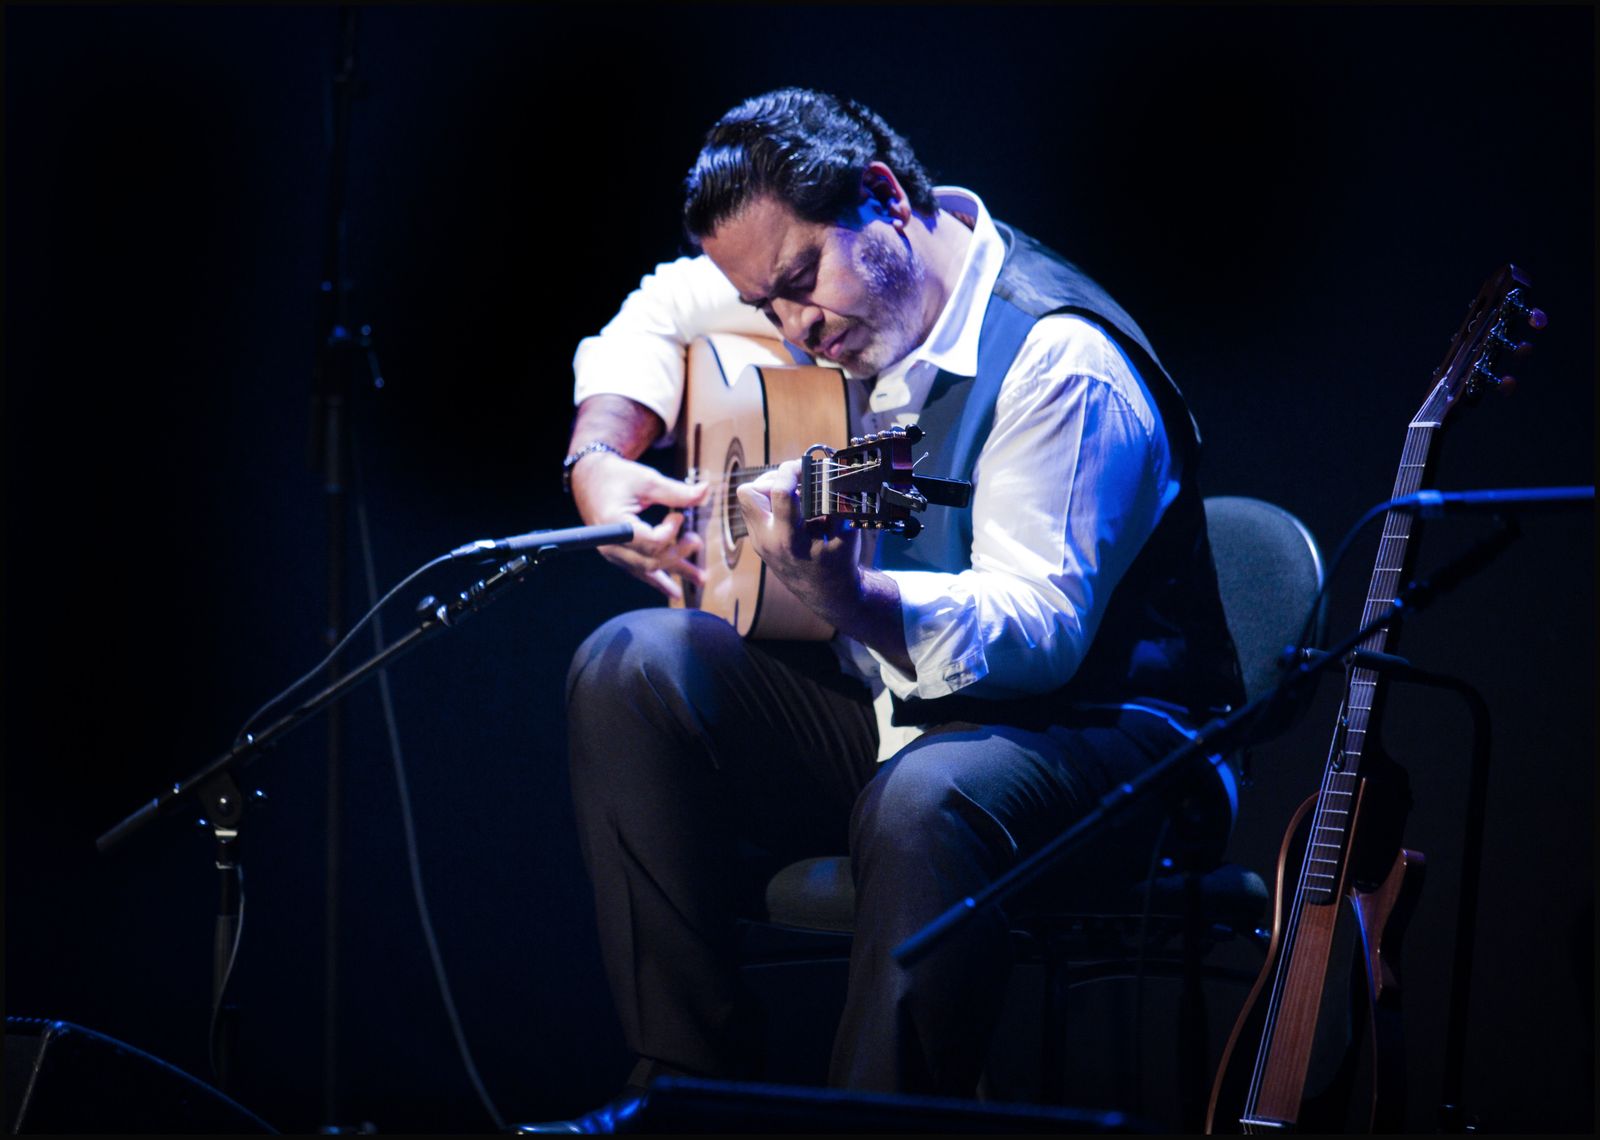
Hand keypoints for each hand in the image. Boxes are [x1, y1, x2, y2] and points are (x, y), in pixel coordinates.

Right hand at [569, 449, 709, 599]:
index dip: (671, 531)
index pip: (650, 541)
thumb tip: (705, 492)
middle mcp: (610, 544)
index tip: (680, 515)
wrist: (591, 480)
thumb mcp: (647, 480)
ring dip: (675, 573)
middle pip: (651, 560)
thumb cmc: (616, 477)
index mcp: (614, 524)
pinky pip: (640, 571)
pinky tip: (673, 591)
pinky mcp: (618, 555)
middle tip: (697, 541)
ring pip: (648, 570)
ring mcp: (613, 553)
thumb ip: (676, 491)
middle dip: (678, 553)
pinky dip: (658, 580)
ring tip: (700, 579)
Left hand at [735, 459, 862, 619]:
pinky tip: (793, 506)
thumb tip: (835, 473)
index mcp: (789, 540)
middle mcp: (767, 540)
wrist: (828, 595)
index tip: (806, 464)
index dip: (792, 471)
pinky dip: (770, 501)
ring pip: (747, 500)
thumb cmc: (840, 565)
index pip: (779, 493)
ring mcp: (759, 541)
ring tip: (794, 492)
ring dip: (768, 489)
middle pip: (748, 493)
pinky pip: (754, 510)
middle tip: (795, 481)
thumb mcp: (847, 535)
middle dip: (771, 479)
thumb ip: (839, 505)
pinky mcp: (759, 540)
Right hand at [738, 459, 912, 674]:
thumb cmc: (801, 559)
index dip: (766, 478)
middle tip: (803, 470)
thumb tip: (785, 471)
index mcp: (763, 537)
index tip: (783, 478)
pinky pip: (843, 507)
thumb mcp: (773, 541)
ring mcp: (811, 546)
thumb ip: (770, 511)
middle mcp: (782, 542)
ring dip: (818, 482)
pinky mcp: (841, 545)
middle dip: (791, 470)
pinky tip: (841, 505)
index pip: (748, 493)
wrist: (831, 594)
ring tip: (820, 485)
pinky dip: (844, 499)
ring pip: (815, 494)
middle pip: (779, 490)